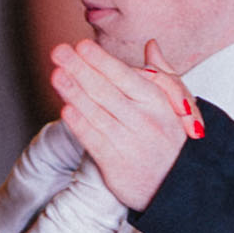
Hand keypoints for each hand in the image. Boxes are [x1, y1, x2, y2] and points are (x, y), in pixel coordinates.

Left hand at [45, 34, 196, 214]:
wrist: (177, 187)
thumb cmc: (171, 141)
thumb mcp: (176, 106)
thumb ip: (162, 74)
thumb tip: (152, 46)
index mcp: (159, 103)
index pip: (125, 76)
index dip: (102, 61)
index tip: (82, 46)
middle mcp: (144, 121)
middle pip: (106, 91)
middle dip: (80, 69)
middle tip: (59, 51)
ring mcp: (129, 143)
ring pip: (96, 113)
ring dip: (73, 92)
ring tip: (56, 75)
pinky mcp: (116, 164)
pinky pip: (93, 140)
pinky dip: (79, 124)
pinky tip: (66, 109)